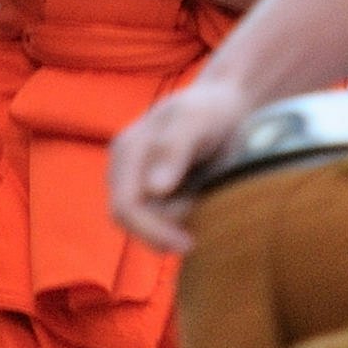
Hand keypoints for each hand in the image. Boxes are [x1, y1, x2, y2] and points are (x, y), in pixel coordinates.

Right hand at [108, 72, 254, 255]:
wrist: (224, 103)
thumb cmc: (211, 111)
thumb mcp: (195, 121)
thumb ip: (173, 148)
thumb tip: (155, 188)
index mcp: (128, 150)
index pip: (126, 206)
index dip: (152, 231)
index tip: (189, 243)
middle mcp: (124, 168)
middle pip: (129, 220)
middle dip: (162, 231)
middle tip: (196, 235)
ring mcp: (134, 180)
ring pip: (145, 222)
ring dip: (172, 224)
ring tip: (201, 200)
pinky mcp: (149, 191)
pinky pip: (156, 218)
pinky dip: (176, 221)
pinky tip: (196, 204)